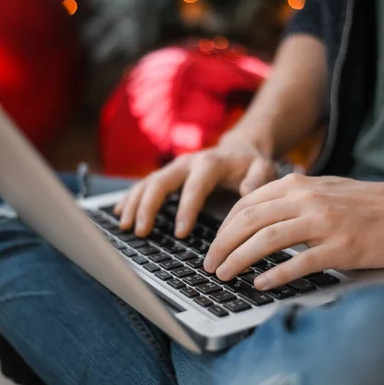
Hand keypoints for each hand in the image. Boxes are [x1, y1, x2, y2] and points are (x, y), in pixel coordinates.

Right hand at [115, 135, 275, 236]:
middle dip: (148, 207)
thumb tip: (246, 192)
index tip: (180, 234)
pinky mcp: (168, 175)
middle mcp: (187, 162)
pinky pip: (144, 185)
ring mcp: (174, 168)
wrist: (240, 150)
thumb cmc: (252, 165)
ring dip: (134, 203)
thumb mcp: (263, 169)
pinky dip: (130, 198)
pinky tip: (120, 213)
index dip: (186, 209)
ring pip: (148, 183)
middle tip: (141, 231)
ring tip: (125, 226)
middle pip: (160, 181)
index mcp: (210, 163)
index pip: (194, 187)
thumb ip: (258, 179)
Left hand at [204, 174, 383, 290]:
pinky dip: (275, 274)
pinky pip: (299, 262)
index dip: (223, 227)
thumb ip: (288, 198)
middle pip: (249, 221)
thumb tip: (254, 218)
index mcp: (297, 185)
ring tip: (225, 274)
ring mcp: (323, 223)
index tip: (214, 245)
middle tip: (210, 264)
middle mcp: (306, 200)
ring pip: (266, 240)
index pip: (246, 205)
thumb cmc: (362, 203)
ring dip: (239, 259)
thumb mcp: (320, 189)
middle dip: (222, 245)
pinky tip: (260, 284)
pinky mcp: (341, 247)